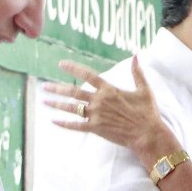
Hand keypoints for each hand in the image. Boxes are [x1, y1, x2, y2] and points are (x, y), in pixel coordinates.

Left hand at [44, 58, 180, 160]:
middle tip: (44, 86)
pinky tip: (53, 121)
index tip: (61, 64)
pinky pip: (76, 126)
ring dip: (56, 104)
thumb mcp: (144, 89)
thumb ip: (137, 72)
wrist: (147, 134)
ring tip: (44, 101)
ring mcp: (96, 115)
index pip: (87, 74)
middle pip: (73, 92)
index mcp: (109, 89)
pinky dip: (64, 123)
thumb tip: (135, 56)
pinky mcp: (96, 128)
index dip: (73, 68)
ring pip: (72, 108)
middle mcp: (99, 101)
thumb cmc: (147, 112)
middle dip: (57, 88)